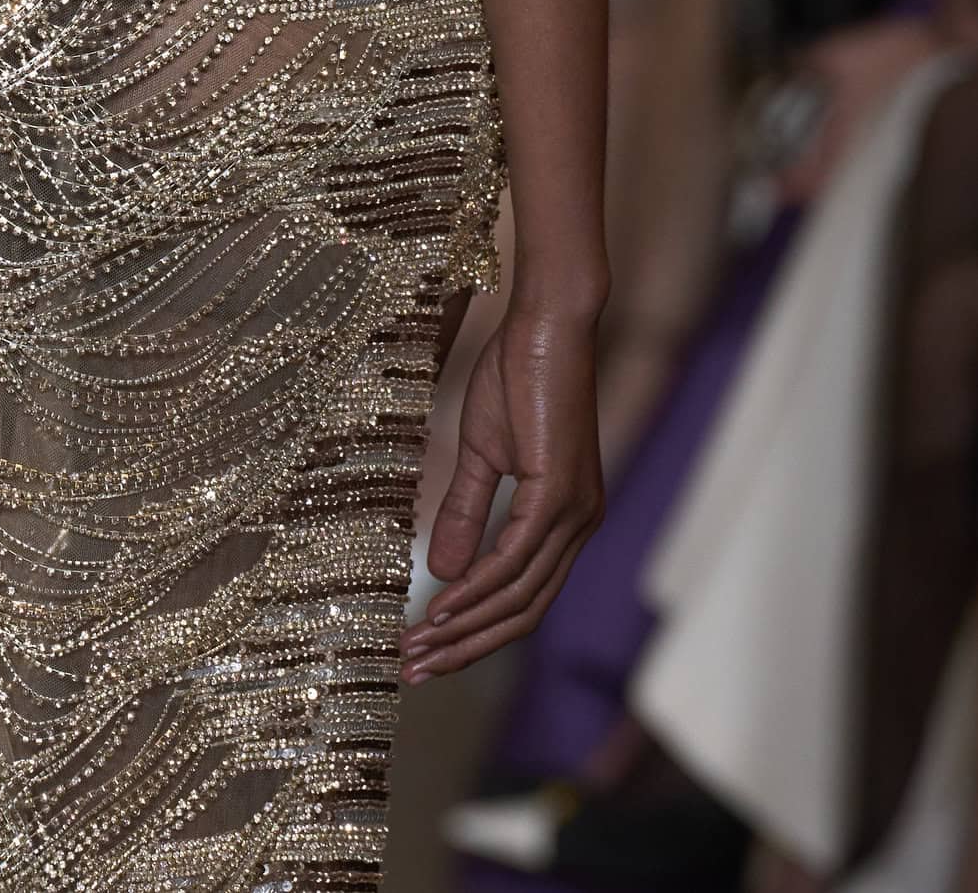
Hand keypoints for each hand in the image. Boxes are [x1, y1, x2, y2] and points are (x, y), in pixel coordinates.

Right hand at [400, 305, 601, 679]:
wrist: (545, 323)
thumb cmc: (517, 375)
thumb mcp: (481, 453)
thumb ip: (467, 511)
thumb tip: (445, 573)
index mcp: (564, 519)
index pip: (523, 597)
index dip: (475, 631)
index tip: (425, 650)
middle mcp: (579, 526)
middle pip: (524, 612)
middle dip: (467, 647)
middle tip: (414, 669)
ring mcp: (574, 513)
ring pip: (520, 595)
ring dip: (466, 626)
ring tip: (417, 645)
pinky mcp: (558, 493)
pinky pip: (515, 558)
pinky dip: (478, 588)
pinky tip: (443, 604)